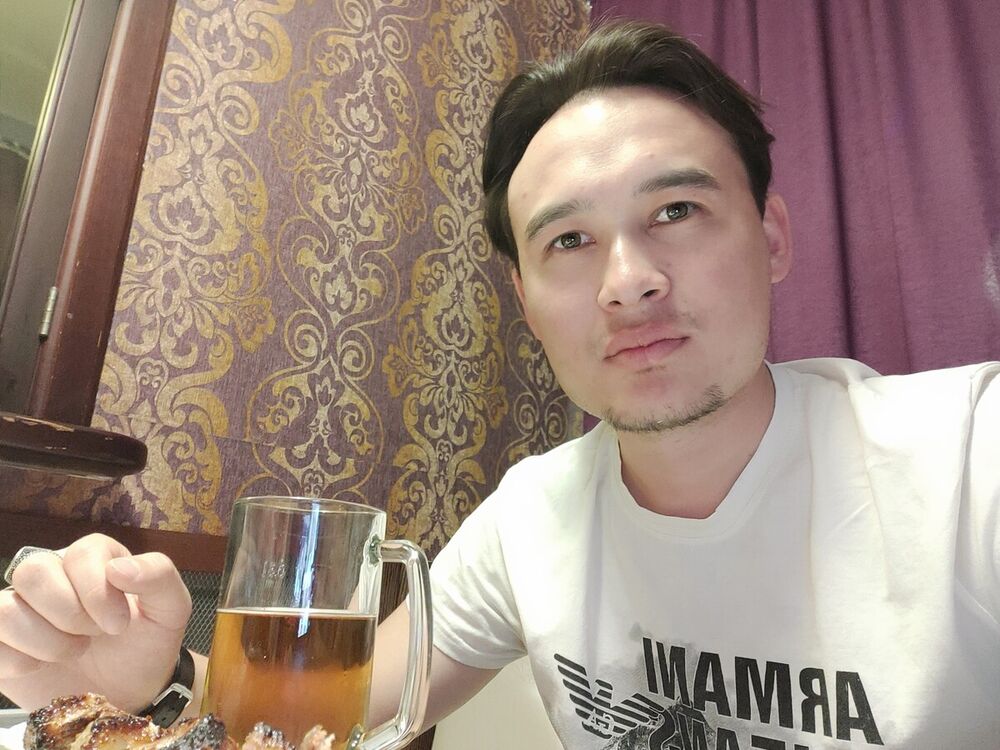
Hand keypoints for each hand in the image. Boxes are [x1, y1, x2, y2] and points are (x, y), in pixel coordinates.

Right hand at [0, 534, 191, 711]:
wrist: (131, 690)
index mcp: (94, 559)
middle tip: (94, 636)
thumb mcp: (170, 608)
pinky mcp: (3, 644)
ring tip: (74, 652)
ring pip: (5, 609)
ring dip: (46, 641)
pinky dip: (19, 661)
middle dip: (69, 613)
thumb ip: (158, 576)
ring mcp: (23, 609)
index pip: (81, 553)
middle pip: (33, 572)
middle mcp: (53, 575)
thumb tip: (120, 567)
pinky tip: (44, 667)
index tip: (118, 624)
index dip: (97, 590)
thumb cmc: (147, 642)